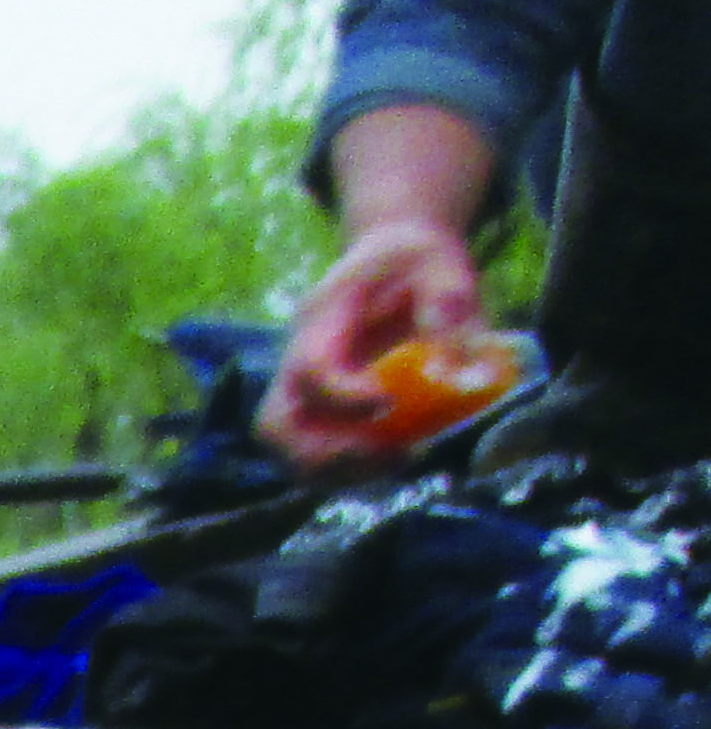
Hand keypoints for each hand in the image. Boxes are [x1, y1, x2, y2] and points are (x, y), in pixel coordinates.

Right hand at [263, 220, 492, 468]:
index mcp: (322, 319)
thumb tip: (455, 368)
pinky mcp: (319, 411)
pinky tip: (396, 457)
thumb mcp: (440, 263)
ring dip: (336, 470)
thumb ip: (448, 304)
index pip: (311, 369)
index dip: (343, 397)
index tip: (389, 404)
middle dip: (322, 454)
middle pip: (274, 425)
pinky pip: (313, 454)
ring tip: (399, 460)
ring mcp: (303, 391)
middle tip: (387, 455)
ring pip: (288, 450)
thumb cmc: (414, 260)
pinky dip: (349, 469)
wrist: (391, 258)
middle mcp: (297, 360)